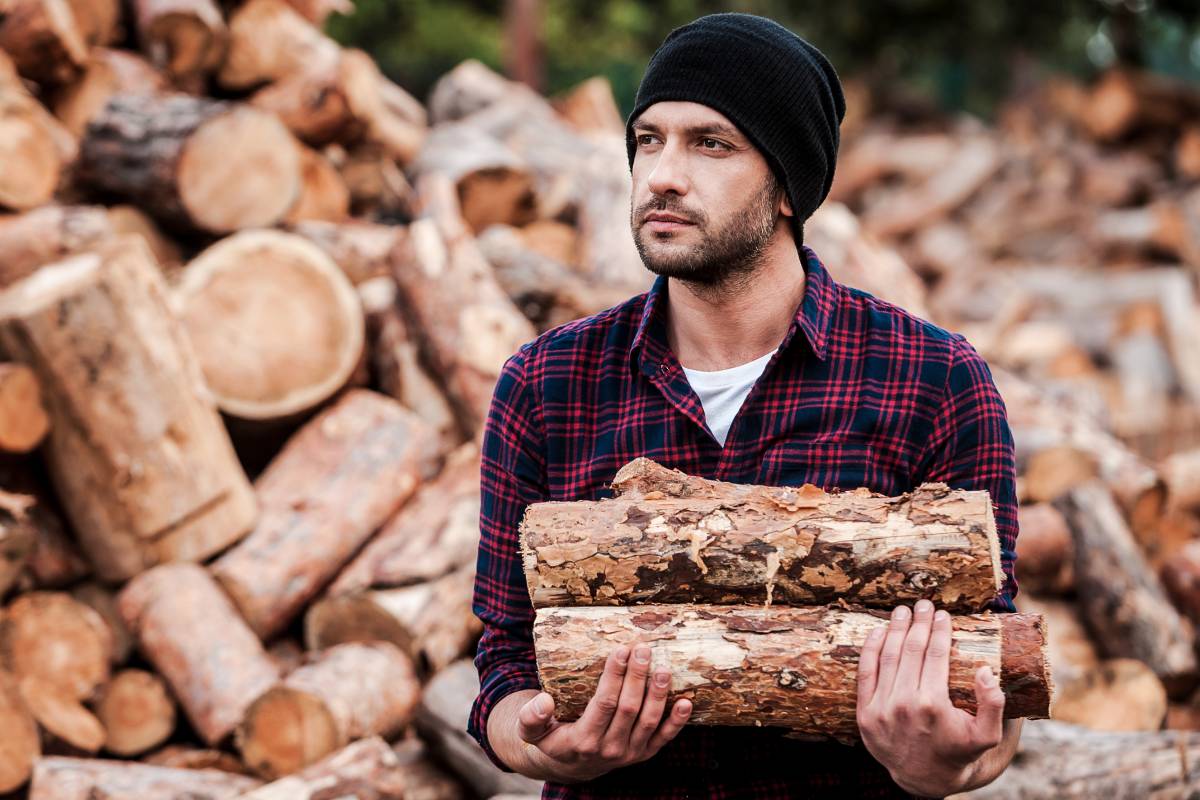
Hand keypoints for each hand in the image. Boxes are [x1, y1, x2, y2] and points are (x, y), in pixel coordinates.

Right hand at [516, 644, 692, 782]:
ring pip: (649, 721)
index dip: (614, 677)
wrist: (570, 765)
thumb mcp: (530, 731)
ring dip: (659, 694)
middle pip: (629, 709)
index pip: (604, 704)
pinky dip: (677, 721)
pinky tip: (686, 702)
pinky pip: (664, 738)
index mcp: (583, 740)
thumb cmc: (551, 737)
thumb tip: (544, 701)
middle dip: (637, 677)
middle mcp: (609, 749)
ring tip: (664, 668)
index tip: (620, 650)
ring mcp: (629, 754)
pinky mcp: (644, 754)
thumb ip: (531, 717)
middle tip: (643, 648)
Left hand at [855, 599, 1006, 796]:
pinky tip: (878, 630)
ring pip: (887, 656)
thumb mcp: (987, 735)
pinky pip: (864, 672)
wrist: (924, 778)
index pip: (934, 655)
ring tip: (903, 611)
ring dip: (895, 629)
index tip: (943, 614)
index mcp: (933, 705)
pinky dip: (870, 648)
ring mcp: (880, 708)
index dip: (939, 630)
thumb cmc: (960, 752)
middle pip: (910, 650)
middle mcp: (903, 704)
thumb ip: (993, 704)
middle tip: (925, 604)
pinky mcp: (863, 713)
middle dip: (919, 623)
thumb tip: (985, 670)